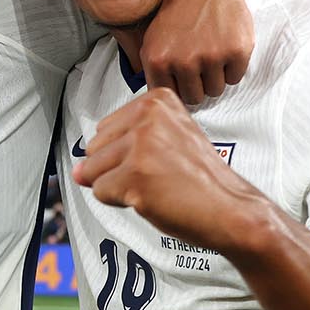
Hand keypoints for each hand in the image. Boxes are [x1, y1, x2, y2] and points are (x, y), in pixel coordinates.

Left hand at [75, 89, 267, 254]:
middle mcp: (147, 116)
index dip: (125, 153)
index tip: (160, 158)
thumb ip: (118, 149)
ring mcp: (141, 145)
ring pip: (94, 172)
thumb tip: (77, 171)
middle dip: (117, 169)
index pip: (104, 129)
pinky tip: (153, 198)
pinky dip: (121, 202)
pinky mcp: (135, 175)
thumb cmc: (202, 180)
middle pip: (94, 149)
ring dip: (119, 187)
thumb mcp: (165, 144)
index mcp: (156, 100)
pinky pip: (101, 192)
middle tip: (158, 176)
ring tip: (157, 186)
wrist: (232, 209)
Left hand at [141, 0, 254, 104]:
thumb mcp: (153, 39)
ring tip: (211, 50)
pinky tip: (225, 44)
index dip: (178, 86)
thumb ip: (154, 71)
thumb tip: (160, 102)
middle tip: (199, 59)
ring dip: (215, 75)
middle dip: (198, 83)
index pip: (170, 97)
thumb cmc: (179, 13)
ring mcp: (211, 57)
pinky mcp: (236, 52)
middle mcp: (182, 61)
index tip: (181, 73)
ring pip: (215, 90)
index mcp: (158, 61)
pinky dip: (232, 67)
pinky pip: (235, 78)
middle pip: (195, 98)